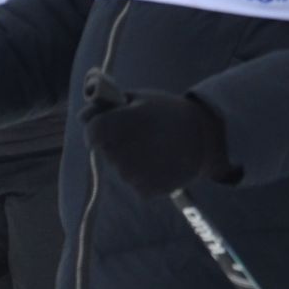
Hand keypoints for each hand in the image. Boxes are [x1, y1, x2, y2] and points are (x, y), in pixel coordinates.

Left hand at [81, 86, 231, 197]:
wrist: (206, 139)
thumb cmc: (169, 113)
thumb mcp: (141, 98)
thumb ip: (109, 106)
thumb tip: (83, 116)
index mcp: (124, 122)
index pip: (92, 132)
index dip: (98, 128)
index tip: (110, 125)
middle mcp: (126, 150)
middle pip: (105, 151)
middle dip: (116, 143)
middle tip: (141, 135)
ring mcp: (136, 173)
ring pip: (120, 168)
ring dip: (130, 160)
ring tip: (155, 149)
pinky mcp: (146, 190)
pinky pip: (135, 183)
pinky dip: (144, 175)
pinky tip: (160, 163)